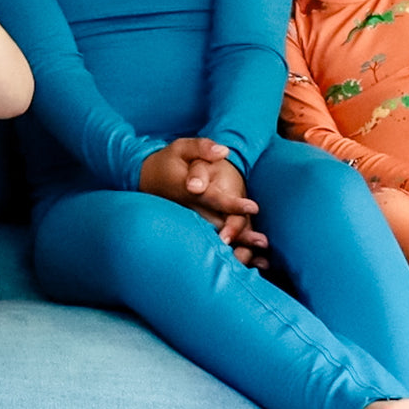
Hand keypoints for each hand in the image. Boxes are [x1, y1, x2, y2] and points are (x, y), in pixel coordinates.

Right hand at [140, 138, 267, 267]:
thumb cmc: (168, 162)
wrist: (145, 179)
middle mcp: (188, 209)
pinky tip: (247, 260)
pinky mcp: (188, 228)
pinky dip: (227, 252)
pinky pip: (207, 241)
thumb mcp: (181, 148)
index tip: (253, 207)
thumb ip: (202, 148)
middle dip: (239, 234)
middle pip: (216, 224)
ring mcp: (187, 221)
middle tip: (263, 242)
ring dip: (236, 247)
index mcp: (187, 190)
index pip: (212, 197)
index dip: (232, 203)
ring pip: (212, 236)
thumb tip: (224, 151)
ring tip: (261, 259)